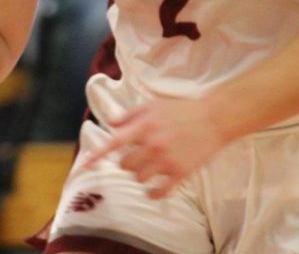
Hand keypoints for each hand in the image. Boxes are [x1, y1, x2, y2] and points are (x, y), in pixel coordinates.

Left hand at [82, 96, 227, 198]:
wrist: (214, 118)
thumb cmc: (182, 109)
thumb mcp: (153, 105)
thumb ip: (130, 114)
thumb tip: (111, 124)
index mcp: (144, 126)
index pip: (114, 143)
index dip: (97, 155)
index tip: (84, 165)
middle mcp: (152, 145)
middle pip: (125, 165)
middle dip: (127, 162)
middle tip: (137, 156)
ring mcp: (166, 160)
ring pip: (139, 178)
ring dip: (140, 175)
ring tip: (149, 167)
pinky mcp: (181, 172)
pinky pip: (160, 192)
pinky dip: (154, 194)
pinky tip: (154, 191)